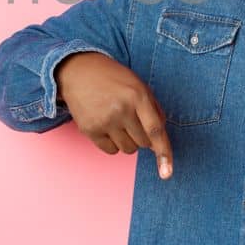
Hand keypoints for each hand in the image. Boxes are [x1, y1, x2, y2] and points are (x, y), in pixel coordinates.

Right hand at [56, 52, 174, 179]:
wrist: (78, 71)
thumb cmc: (113, 78)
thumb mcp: (138, 85)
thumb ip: (153, 110)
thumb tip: (159, 140)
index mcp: (138, 96)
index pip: (155, 130)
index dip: (164, 153)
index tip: (167, 173)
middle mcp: (121, 109)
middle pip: (143, 143)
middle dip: (142, 136)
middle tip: (132, 120)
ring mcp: (104, 120)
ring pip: (128, 150)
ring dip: (128, 141)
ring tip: (118, 121)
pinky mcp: (89, 129)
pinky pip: (111, 151)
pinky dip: (112, 144)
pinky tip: (106, 126)